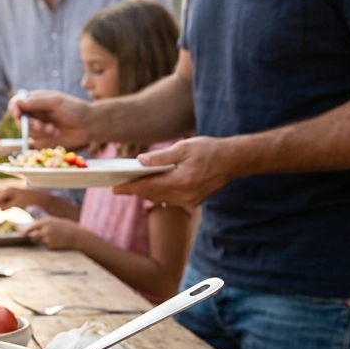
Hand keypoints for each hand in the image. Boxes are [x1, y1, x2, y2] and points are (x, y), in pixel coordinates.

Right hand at [0, 187, 56, 211]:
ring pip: (1, 201)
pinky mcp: (11, 198)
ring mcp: (9, 194)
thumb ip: (8, 206)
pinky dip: (5, 206)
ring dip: (2, 206)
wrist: (36, 197)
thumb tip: (0, 208)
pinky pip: (5, 203)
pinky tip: (9, 208)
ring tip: (7, 209)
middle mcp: (8, 191)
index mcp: (9, 190)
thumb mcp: (17, 203)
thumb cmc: (27, 199)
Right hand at [10, 90, 92, 148]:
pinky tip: (56, 134)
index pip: (16, 103)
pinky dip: (44, 138)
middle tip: (41, 126)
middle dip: (29, 124)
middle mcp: (34, 113)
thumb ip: (36, 102)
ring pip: (27, 132)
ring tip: (54, 129)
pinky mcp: (43, 139)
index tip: (18, 115)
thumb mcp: (56, 102)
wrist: (89, 126)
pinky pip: (35, 141)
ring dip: (40, 131)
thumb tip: (17, 102)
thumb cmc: (75, 109)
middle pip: (19, 120)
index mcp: (35, 100)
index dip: (14, 109)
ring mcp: (38, 127)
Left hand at [23, 217, 87, 250]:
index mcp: (47, 221)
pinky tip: (59, 242)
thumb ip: (46, 224)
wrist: (78, 236)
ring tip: (55, 238)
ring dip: (44, 241)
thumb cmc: (69, 228)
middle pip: (33, 236)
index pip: (32, 226)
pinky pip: (47, 246)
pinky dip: (51, 245)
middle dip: (35, 237)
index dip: (26, 231)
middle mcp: (45, 229)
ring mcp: (47, 238)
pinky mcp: (50, 246)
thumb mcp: (56, 221)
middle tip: (43, 238)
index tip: (21, 234)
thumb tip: (36, 228)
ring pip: (40, 241)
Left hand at [113, 136, 240, 206]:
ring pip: (161, 199)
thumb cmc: (210, 150)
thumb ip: (161, 157)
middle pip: (153, 195)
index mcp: (182, 181)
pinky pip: (171, 199)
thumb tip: (140, 161)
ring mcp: (191, 200)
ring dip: (146, 193)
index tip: (114, 188)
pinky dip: (159, 194)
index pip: (149, 186)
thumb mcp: (184, 147)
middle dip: (134, 191)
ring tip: (129, 187)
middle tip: (116, 187)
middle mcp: (185, 195)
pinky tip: (150, 187)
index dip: (130, 188)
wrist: (235, 160)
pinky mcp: (194, 201)